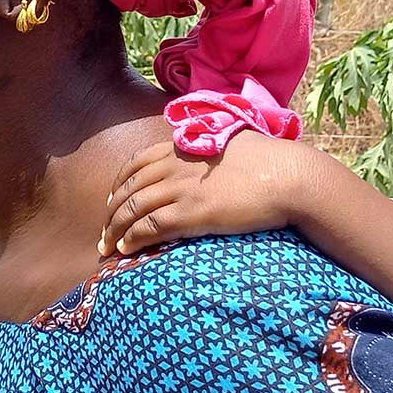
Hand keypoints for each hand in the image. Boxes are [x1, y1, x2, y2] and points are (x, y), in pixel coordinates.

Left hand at [103, 132, 302, 256]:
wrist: (288, 176)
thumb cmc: (269, 161)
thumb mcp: (229, 142)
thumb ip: (209, 146)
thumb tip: (208, 154)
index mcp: (181, 146)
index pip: (135, 164)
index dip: (118, 185)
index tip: (112, 202)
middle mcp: (174, 165)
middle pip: (128, 190)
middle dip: (110, 214)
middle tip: (104, 233)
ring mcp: (182, 189)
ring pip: (133, 210)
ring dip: (115, 231)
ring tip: (108, 247)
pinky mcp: (193, 213)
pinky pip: (150, 227)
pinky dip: (133, 239)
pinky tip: (127, 250)